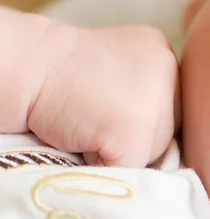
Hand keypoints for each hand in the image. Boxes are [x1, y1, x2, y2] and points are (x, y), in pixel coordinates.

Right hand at [28, 25, 178, 166]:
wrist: (27, 68)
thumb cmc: (64, 74)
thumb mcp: (121, 67)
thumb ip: (148, 91)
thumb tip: (166, 134)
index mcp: (162, 53)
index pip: (172, 104)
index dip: (143, 117)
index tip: (112, 108)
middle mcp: (168, 70)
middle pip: (168, 127)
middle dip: (137, 133)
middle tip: (98, 116)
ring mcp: (156, 101)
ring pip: (154, 149)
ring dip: (123, 148)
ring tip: (92, 126)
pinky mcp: (135, 132)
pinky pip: (132, 165)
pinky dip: (107, 161)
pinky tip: (86, 137)